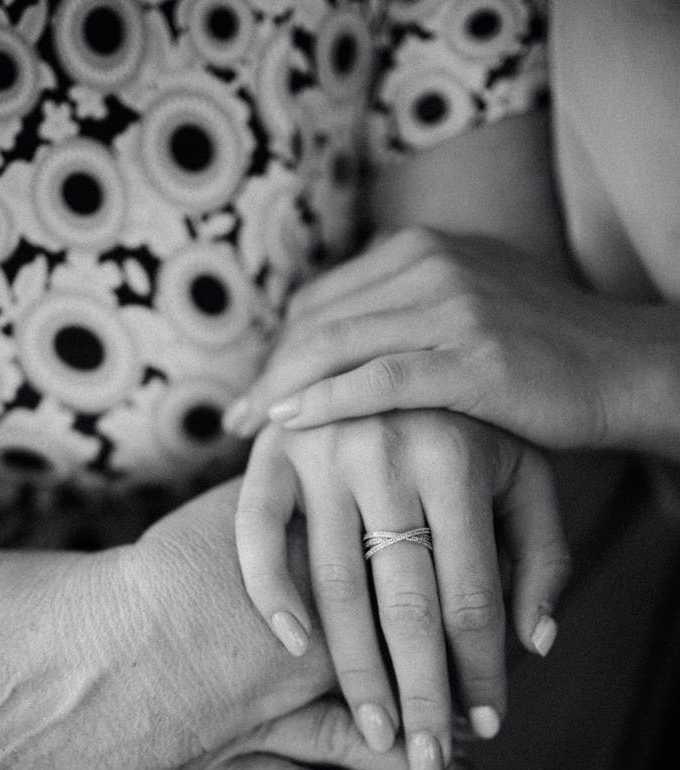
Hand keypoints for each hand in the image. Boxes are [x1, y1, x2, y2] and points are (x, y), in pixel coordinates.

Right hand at [0, 536, 461, 769]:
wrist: (10, 675)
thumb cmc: (95, 597)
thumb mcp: (182, 537)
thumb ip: (249, 507)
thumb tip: (288, 445)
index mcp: (245, 649)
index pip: (346, 659)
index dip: (407, 672)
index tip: (463, 680)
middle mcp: (234, 715)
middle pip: (339, 736)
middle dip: (406, 753)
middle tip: (466, 768)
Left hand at [222, 228, 674, 454]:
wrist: (624, 367)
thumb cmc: (541, 353)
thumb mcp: (466, 309)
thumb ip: (405, 313)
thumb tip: (339, 345)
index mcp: (422, 249)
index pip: (324, 299)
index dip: (281, 349)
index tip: (257, 393)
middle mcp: (430, 264)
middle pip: (318, 321)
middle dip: (269, 372)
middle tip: (235, 420)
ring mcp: (453, 306)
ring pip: (337, 345)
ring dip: (280, 390)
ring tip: (247, 430)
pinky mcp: (474, 357)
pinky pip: (379, 378)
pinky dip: (326, 401)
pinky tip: (290, 424)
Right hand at [235, 411, 569, 769]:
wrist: (391, 335)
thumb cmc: (471, 423)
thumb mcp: (526, 474)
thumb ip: (543, 554)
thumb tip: (537, 645)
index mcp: (459, 454)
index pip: (474, 594)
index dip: (482, 672)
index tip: (486, 729)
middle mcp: (389, 450)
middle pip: (407, 605)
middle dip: (421, 696)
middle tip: (425, 763)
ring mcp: (322, 449)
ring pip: (337, 586)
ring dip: (354, 672)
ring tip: (372, 734)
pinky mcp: (271, 450)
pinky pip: (258, 534)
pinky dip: (272, 591)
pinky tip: (294, 648)